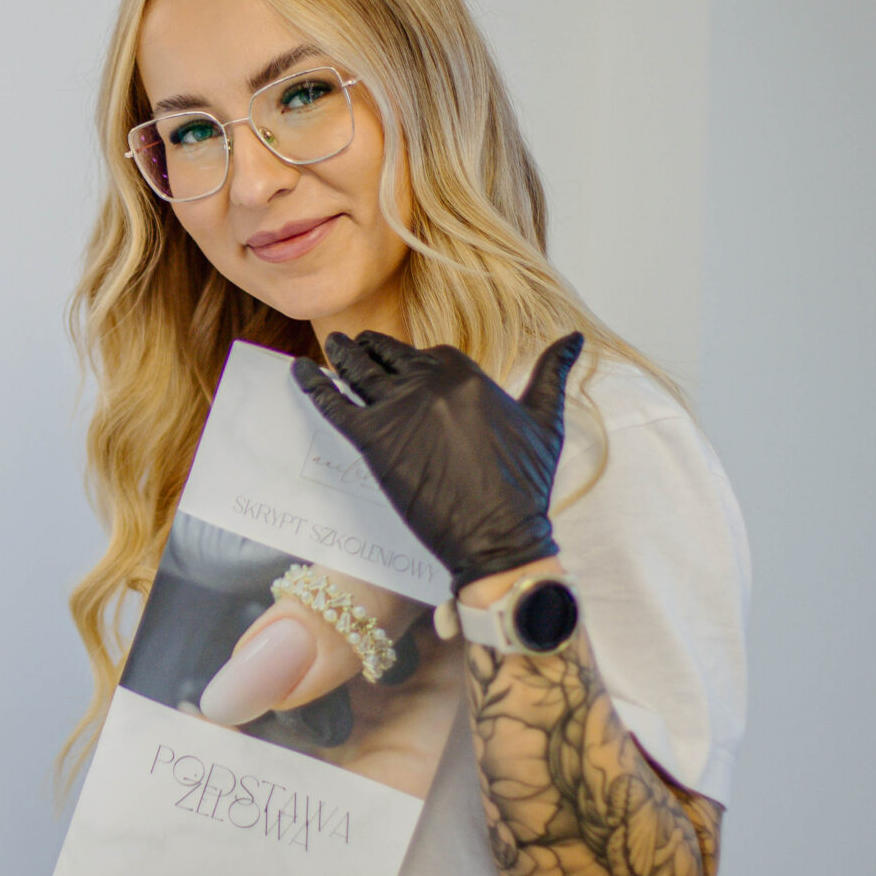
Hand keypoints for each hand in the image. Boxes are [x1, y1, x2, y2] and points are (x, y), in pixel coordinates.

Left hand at [293, 331, 582, 593]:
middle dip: (371, 349)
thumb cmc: (526, 486)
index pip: (428, 354)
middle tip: (353, 345)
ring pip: (359, 371)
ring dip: (342, 355)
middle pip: (389, 356)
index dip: (414, 359)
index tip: (400, 360)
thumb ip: (553, 373)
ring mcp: (398, 410)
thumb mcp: (545, 420)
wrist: (500, 537)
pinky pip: (334, 402)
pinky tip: (299, 371)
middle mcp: (430, 383)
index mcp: (467, 373)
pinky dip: (313, 384)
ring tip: (333, 347)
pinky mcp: (373, 441)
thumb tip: (576, 337)